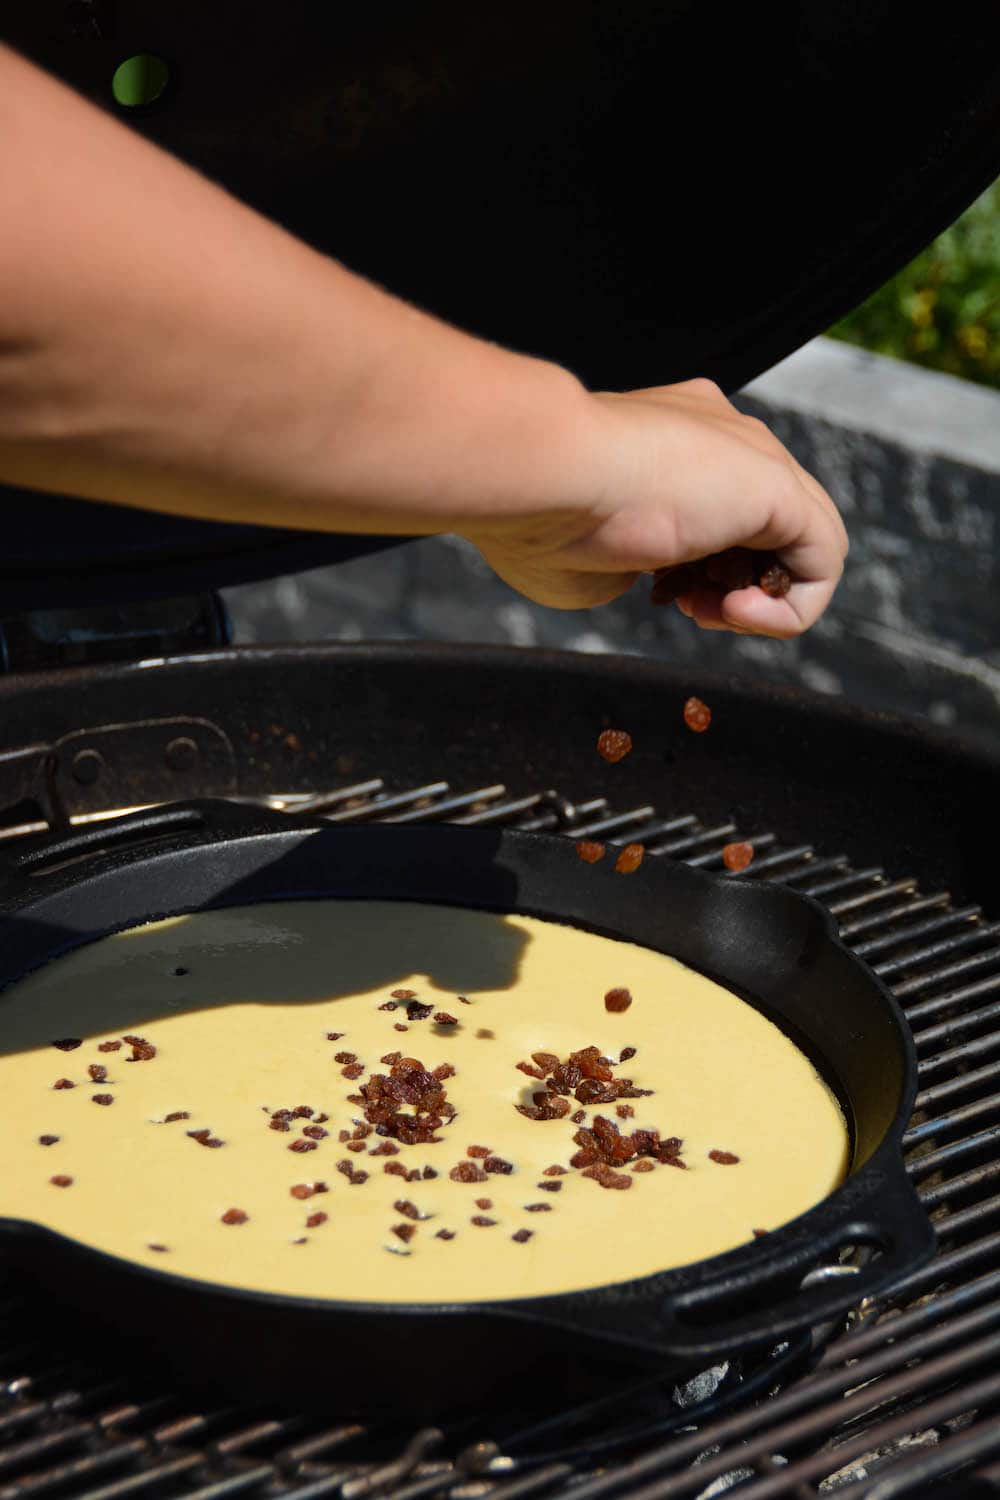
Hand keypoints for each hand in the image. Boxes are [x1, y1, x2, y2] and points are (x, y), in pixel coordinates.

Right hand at [468, 377, 847, 637]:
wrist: (544, 474)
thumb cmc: (539, 519)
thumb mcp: (587, 551)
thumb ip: (625, 560)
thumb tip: (634, 574)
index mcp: (665, 440)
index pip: (713, 510)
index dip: (695, 571)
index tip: (657, 594)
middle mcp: (716, 436)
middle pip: (760, 526)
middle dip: (730, 584)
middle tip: (686, 606)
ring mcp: (751, 455)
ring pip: (799, 543)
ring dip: (758, 602)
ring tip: (708, 611)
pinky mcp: (779, 487)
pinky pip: (822, 559)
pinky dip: (788, 609)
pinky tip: (733, 612)